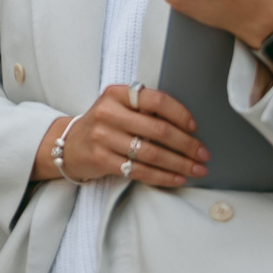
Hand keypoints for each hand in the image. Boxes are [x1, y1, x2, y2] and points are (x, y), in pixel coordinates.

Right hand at [34, 84, 207, 186]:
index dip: (180, 114)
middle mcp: (108, 113)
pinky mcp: (100, 159)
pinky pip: (139, 170)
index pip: (156, 100)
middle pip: (158, 130)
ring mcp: (102, 137)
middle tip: (203, 154)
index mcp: (117, 94)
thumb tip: (188, 127)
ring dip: (179, 164)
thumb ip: (144, 109)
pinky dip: (162, 176)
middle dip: (187, 145)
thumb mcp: (118, 107)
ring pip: (151, 153)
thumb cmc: (104, 125)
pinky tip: (177, 178)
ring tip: (197, 170)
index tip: (194, 127)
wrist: (69, 145)